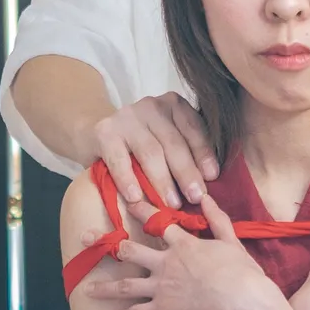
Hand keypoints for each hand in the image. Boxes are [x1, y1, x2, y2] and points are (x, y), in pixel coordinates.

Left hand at [85, 194, 277, 309]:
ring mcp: (162, 287)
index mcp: (182, 244)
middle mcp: (166, 262)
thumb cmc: (242, 272)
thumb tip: (206, 197)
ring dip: (105, 287)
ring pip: (126, 285)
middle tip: (84, 238)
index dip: (139, 209)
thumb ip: (217, 219)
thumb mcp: (231, 241)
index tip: (124, 200)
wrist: (242, 303)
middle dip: (105, 244)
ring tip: (86, 289)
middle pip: (130, 250)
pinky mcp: (163, 309)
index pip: (156, 221)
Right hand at [91, 92, 216, 206]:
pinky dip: (128, 180)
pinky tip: (135, 198)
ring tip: (172, 204)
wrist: (96, 133)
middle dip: (186, 172)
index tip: (212, 177)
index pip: (193, 128)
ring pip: (150, 152)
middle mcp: (151, 106)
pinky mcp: (104, 132)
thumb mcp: (168, 140)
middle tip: (196, 197)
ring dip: (162, 181)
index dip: (203, 153)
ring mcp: (126, 117)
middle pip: (173, 142)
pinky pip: (119, 159)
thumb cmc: (142, 144)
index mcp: (174, 105)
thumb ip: (188, 151)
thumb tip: (211, 181)